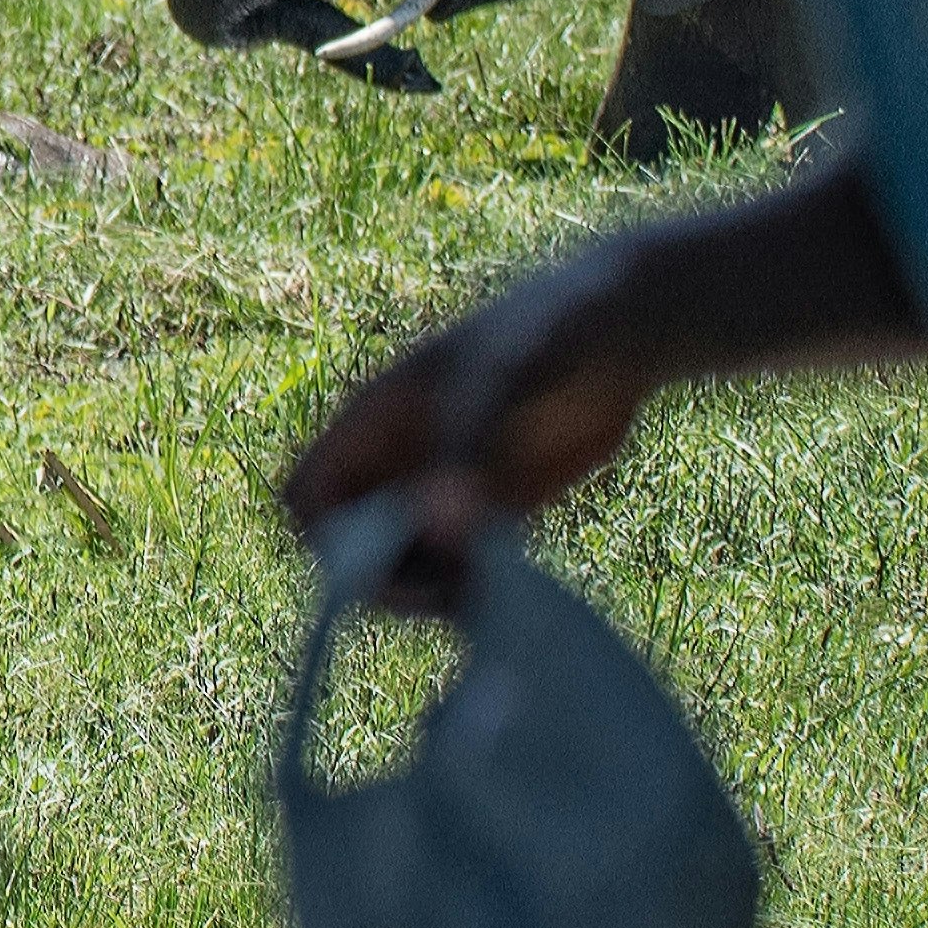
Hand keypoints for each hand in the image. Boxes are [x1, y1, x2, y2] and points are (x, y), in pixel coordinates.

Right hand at [277, 250, 661, 601]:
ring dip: (431, 589)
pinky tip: (509, 590)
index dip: (328, 537)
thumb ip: (467, 456)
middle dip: (384, 577)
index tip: (380, 562)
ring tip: (480, 594)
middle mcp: (400, 460)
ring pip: (408, 561)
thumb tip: (439, 531)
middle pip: (354, 542)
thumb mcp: (500, 388)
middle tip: (441, 596)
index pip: (309, 495)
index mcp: (375, 422)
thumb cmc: (546, 338)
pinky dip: (474, 586)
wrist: (618, 332)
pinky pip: (463, 563)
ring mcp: (446, 486)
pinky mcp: (497, 508)